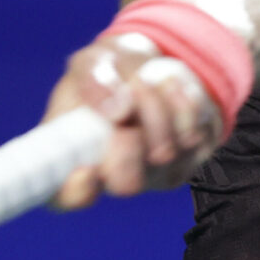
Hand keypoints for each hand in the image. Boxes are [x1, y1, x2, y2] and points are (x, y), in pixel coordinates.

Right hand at [43, 33, 222, 208]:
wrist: (152, 67)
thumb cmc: (111, 72)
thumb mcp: (93, 62)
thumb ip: (95, 81)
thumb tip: (117, 110)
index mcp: (70, 156)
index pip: (64, 196)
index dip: (74, 192)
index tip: (87, 170)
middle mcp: (111, 175)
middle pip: (125, 183)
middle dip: (130, 139)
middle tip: (127, 106)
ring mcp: (151, 174)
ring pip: (165, 153)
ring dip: (158, 105)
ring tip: (146, 80)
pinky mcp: (187, 163)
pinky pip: (195, 138)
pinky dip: (184, 103)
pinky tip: (171, 89)